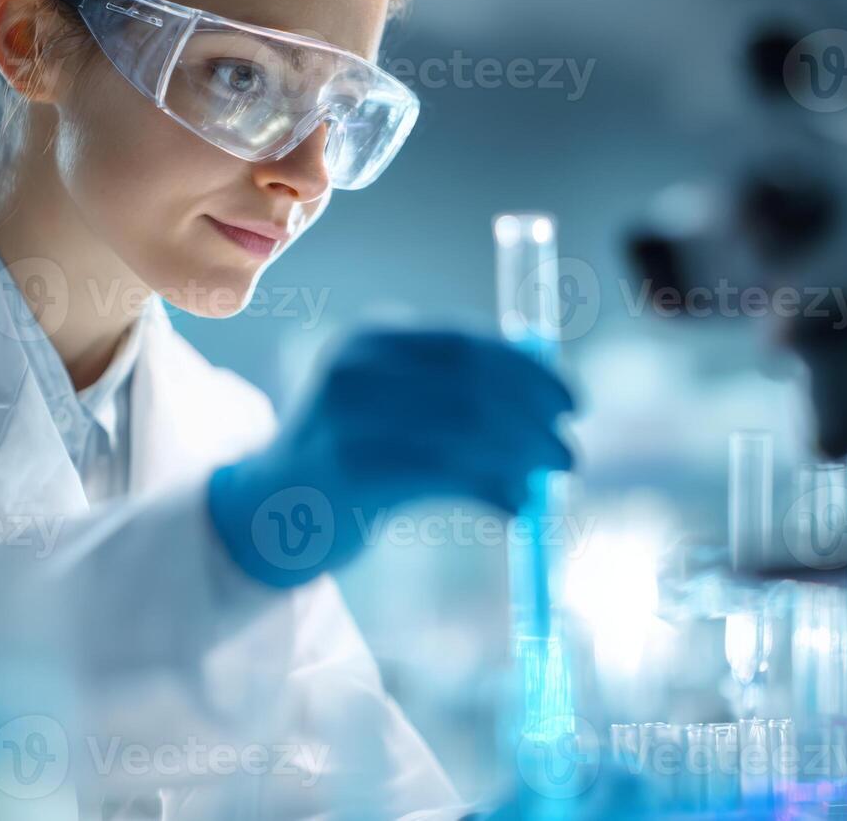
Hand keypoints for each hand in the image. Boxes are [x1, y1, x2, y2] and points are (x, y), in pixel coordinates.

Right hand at [207, 327, 575, 587]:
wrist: (273, 509)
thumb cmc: (354, 453)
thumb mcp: (394, 401)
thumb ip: (457, 389)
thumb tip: (550, 394)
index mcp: (373, 337)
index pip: (467, 342)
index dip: (529, 371)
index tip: (573, 403)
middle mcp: (357, 366)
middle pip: (471, 383)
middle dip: (534, 418)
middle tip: (568, 454)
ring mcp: (350, 415)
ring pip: (465, 429)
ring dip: (522, 458)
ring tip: (548, 483)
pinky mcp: (353, 468)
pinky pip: (447, 475)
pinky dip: (494, 490)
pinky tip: (516, 508)